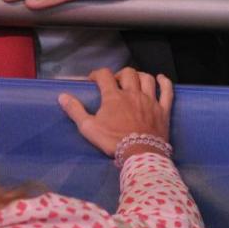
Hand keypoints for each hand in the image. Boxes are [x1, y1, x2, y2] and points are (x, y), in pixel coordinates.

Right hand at [57, 67, 172, 156]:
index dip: (97, 74)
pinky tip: (160, 78)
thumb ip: (75, 111)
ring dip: (139, 76)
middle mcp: (132, 93)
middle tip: (115, 83)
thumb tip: (62, 96)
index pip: (104, 75)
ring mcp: (150, 100)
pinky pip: (166, 91)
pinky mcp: (163, 109)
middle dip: (119, 74)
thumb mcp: (88, 128)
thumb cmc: (113, 141)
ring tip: (134, 81)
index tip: (93, 80)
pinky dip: (164, 82)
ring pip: (146, 79)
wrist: (140, 154)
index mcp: (114, 96)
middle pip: (128, 73)